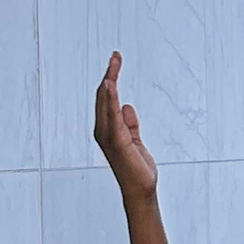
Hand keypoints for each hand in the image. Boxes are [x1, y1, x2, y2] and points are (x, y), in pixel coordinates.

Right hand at [95, 53, 170, 243]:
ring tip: (113, 62)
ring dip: (110, 80)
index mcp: (107, 129)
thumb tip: (126, 106)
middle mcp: (103, 129)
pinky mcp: (117, 140)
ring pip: (106, 101)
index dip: (110, 79)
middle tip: (116, 55)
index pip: (106, 98)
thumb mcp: (135, 140)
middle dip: (109, 74)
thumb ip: (130, 123)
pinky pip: (111, 114)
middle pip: (104, 95)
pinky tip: (111, 84)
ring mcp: (108, 134)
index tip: (115, 61)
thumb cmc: (137, 169)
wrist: (141, 189)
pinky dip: (111, 98)